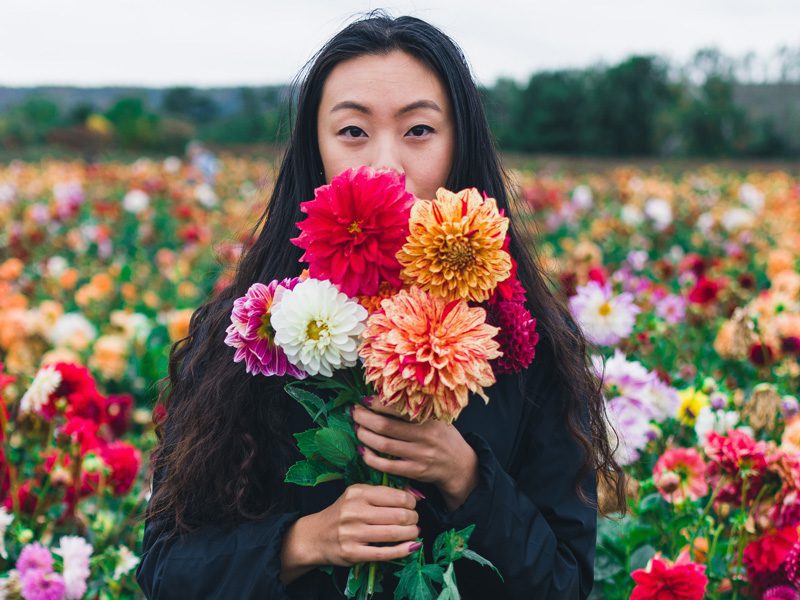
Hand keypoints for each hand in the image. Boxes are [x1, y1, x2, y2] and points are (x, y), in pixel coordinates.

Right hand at [306, 483, 421, 566]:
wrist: (315, 536)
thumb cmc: (342, 514)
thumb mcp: (357, 495)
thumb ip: (381, 494)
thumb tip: (413, 495)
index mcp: (358, 492)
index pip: (396, 496)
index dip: (411, 503)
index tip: (413, 506)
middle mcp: (354, 511)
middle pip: (398, 515)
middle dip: (413, 519)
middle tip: (414, 521)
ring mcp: (353, 533)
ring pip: (394, 533)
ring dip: (411, 533)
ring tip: (414, 532)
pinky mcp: (352, 553)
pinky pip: (384, 553)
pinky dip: (403, 550)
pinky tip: (412, 547)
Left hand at [351, 397, 479, 510]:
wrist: (460, 465)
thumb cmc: (443, 436)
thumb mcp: (437, 417)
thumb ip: (416, 409)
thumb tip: (382, 397)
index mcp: (429, 418)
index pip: (397, 407)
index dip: (376, 403)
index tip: (364, 400)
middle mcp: (424, 436)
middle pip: (385, 426)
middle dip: (364, 418)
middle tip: (354, 412)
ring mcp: (419, 455)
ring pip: (383, 445)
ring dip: (364, 436)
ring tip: (357, 428)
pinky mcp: (415, 472)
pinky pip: (387, 465)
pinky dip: (371, 458)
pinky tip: (363, 450)